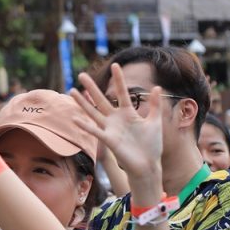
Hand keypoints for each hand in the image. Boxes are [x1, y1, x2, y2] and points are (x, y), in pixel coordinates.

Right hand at [70, 64, 162, 181]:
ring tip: (72, 91)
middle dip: (92, 87)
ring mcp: (110, 129)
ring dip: (83, 102)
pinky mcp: (109, 140)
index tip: (115, 65)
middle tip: (82, 75)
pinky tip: (75, 118)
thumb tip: (157, 87)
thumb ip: (154, 105)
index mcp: (128, 113)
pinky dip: (85, 126)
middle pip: (101, 100)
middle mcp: (116, 119)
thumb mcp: (155, 122)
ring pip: (93, 112)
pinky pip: (95, 131)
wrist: (148, 165)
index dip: (119, 79)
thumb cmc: (152, 146)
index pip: (122, 93)